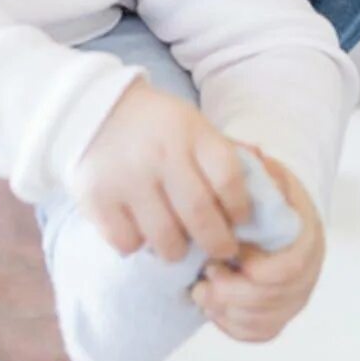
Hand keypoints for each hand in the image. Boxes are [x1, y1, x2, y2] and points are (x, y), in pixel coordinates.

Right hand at [74, 79, 253, 263]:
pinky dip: (139, 245)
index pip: (228, 178)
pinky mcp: (97, 199)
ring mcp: (127, 178)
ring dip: (178, 250)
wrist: (95, 110)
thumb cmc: (158, 126)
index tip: (241, 220)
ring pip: (165, 237)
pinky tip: (143, 232)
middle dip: (218, 242)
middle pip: (200, 215)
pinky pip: (128, 242)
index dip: (241, 207)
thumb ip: (221, 156)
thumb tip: (263, 191)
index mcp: (192, 133)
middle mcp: (161, 155)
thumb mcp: (194, 126)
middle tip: (222, 250)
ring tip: (181, 246)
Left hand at [189, 152, 324, 343]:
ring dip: (227, 311)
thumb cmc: (270, 196)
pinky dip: (232, 326)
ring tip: (202, 292)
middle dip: (232, 295)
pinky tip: (214, 308)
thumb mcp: (268, 174)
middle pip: (272, 300)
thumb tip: (252, 153)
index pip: (288, 269)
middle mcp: (308, 273)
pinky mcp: (279, 316)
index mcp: (308, 238)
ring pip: (263, 320)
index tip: (225, 257)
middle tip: (203, 280)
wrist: (280, 217)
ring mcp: (295, 297)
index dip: (254, 271)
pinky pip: (258, 333)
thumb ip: (259, 168)